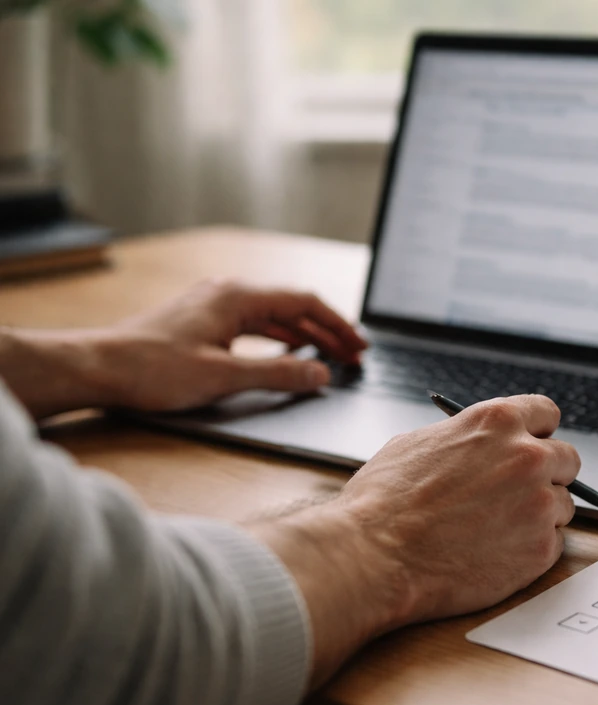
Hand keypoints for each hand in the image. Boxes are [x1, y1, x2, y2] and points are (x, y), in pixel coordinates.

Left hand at [98, 280, 366, 411]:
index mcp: (237, 296)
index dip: (337, 326)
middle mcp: (227, 294)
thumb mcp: (224, 376)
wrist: (97, 368)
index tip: (359, 347)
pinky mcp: (201, 323)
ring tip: (329, 357)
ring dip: (303, 337)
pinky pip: (253, 326)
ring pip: (272, 318)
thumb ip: (278, 375)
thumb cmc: (152, 369)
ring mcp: (212, 307)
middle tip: (353, 356)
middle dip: (326, 332)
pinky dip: (277, 340)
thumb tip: (321, 374)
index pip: (304, 303)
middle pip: (292, 309)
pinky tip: (285, 354)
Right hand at [252, 395, 580, 687]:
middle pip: (567, 459)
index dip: (538, 433)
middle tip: (516, 495)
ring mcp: (538, 504)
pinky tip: (493, 553)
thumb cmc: (384, 501)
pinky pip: (553, 544)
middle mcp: (528, 457)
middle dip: (547, 475)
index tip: (533, 446)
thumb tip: (479, 444)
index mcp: (497, 422)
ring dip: (538, 515)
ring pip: (562, 505)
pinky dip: (530, 550)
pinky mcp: (541, 549)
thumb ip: (466, 439)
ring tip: (493, 530)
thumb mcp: (420, 443)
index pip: (547, 413)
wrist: (374, 555)